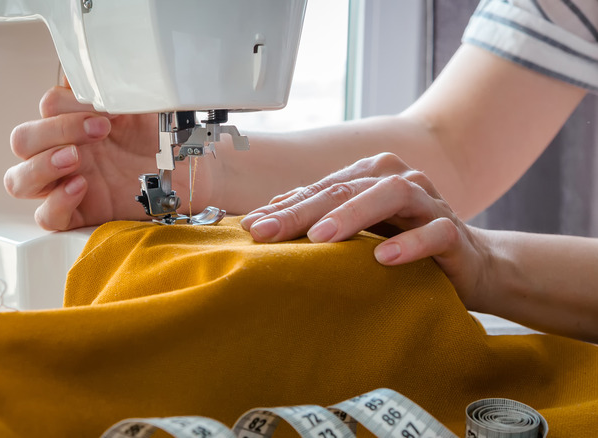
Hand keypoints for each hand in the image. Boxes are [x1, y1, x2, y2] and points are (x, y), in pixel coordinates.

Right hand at [4, 86, 214, 229]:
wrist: (191, 170)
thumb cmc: (163, 137)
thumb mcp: (140, 103)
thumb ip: (108, 85)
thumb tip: (83, 65)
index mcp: (73, 122)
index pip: (44, 109)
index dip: (68, 106)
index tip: (107, 110)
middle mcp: (64, 151)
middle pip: (21, 141)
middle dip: (54, 131)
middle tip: (98, 131)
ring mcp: (66, 184)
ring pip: (18, 180)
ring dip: (41, 165)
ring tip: (76, 159)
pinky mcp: (79, 214)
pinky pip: (46, 217)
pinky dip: (56, 202)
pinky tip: (81, 187)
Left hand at [239, 153, 491, 309]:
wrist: (470, 262)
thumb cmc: (403, 242)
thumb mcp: (357, 230)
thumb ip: (318, 217)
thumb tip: (264, 215)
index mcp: (370, 176)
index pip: (320, 189)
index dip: (284, 208)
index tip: (251, 228)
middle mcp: (399, 179)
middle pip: (346, 188)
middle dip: (303, 211)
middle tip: (268, 233)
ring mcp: (429, 202)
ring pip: (392, 195)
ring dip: (353, 215)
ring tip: (321, 238)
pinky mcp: (454, 232)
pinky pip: (435, 232)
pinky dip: (411, 243)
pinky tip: (385, 258)